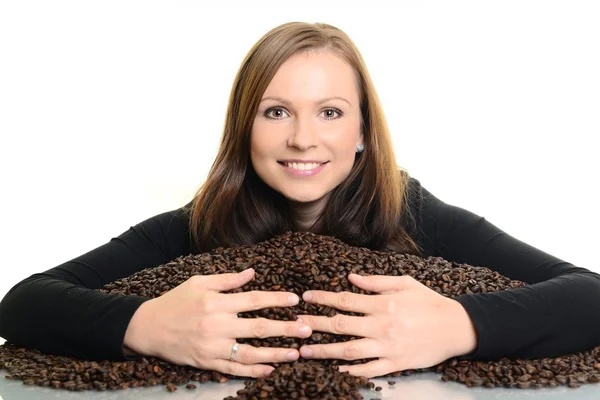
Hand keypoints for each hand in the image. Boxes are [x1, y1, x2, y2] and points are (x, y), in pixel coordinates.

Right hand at [124, 268, 312, 377]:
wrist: (148, 327)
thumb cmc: (176, 301)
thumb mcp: (199, 283)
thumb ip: (228, 280)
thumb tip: (253, 272)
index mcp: (217, 302)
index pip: (254, 300)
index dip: (276, 300)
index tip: (295, 300)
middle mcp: (217, 324)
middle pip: (259, 327)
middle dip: (286, 329)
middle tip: (307, 329)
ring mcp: (213, 346)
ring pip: (251, 352)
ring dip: (276, 353)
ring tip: (297, 352)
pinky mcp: (207, 362)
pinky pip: (235, 368)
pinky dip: (254, 371)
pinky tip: (272, 368)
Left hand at [297, 274, 476, 377]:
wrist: (457, 328)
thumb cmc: (430, 302)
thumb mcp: (405, 283)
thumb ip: (376, 282)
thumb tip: (351, 278)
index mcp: (384, 304)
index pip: (346, 300)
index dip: (323, 298)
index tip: (306, 297)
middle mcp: (382, 325)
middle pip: (341, 325)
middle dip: (315, 324)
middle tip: (295, 324)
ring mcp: (389, 347)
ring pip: (350, 350)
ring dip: (325, 351)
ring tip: (305, 351)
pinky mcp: (397, 364)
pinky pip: (370, 370)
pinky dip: (353, 371)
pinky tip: (337, 370)